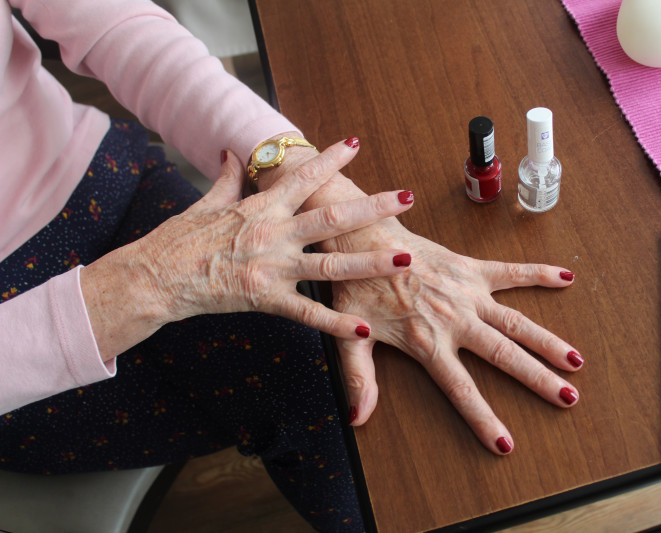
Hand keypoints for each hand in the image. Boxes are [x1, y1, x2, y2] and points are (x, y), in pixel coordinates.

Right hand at [81, 139, 414, 358]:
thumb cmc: (179, 239)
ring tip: (405, 259)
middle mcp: (274, 234)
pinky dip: (337, 324)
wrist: (155, 277)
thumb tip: (230, 152)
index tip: (356, 143)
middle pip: (333, 218)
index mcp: (261, 207)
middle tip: (406, 197)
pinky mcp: (265, 298)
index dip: (331, 159)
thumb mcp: (205, 203)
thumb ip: (226, 179)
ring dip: (371, 263)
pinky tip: (365, 329)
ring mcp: (272, 267)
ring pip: (331, 266)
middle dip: (373, 207)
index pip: (303, 177)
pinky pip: (308, 314)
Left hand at [331, 221, 581, 455]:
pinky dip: (539, 273)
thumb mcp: (351, 335)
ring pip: (516, 321)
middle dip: (538, 379)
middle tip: (569, 398)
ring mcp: (466, 293)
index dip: (483, 418)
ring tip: (576, 360)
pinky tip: (567, 278)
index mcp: (427, 341)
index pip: (460, 389)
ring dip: (548, 341)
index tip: (505, 443)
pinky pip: (511, 271)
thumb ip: (359, 378)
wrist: (363, 237)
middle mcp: (454, 319)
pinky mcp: (470, 268)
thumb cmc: (357, 284)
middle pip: (504, 355)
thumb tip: (357, 419)